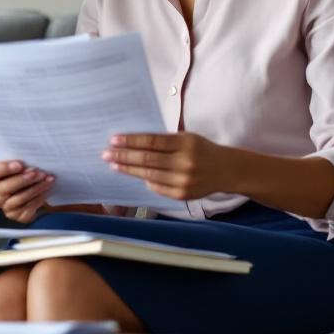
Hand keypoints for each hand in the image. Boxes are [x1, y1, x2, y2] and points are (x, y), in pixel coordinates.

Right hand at [0, 160, 54, 223]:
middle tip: (38, 173)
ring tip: (47, 181)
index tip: (20, 164)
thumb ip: (22, 162)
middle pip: (4, 188)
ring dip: (34, 190)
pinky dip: (37, 200)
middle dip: (23, 181)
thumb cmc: (26, 171)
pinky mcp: (14, 215)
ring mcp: (4, 205)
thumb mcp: (22, 163)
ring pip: (16, 200)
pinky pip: (25, 210)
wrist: (35, 186)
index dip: (4, 168)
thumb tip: (31, 163)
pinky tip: (45, 192)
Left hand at [103, 132, 239, 200]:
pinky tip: (134, 176)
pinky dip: (145, 181)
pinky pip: (157, 188)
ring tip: (114, 165)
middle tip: (106, 154)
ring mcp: (183, 181)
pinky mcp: (182, 195)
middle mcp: (184, 163)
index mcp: (185, 143)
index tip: (114, 140)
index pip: (151, 141)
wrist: (226, 170)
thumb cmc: (202, 149)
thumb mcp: (186, 138)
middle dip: (123, 157)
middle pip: (147, 160)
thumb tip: (132, 144)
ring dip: (128, 170)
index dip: (130, 141)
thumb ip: (163, 141)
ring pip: (148, 175)